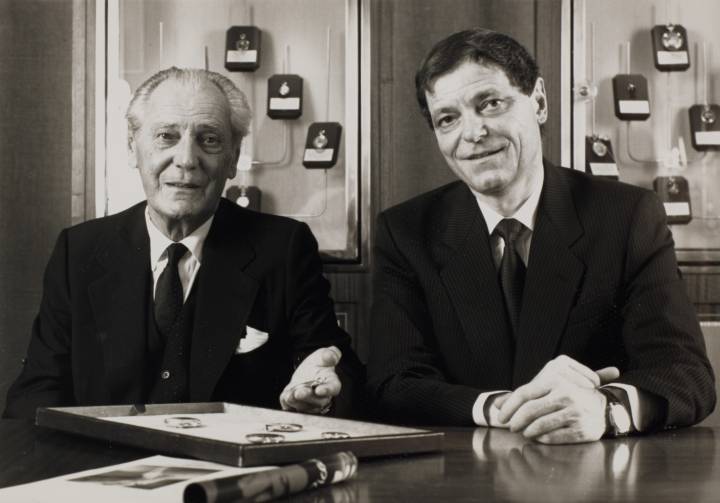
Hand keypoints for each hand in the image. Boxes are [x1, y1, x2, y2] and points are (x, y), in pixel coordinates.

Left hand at [279, 346, 341, 413]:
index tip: (319, 390)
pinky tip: (285, 397)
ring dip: (296, 402)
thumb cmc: (319, 365)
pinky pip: (292, 407)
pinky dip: (288, 404)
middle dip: (307, 397)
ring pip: (304, 406)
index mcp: (331, 383)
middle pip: (317, 401)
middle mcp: (322, 397)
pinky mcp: (296, 405)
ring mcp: (309, 403)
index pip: (333, 388)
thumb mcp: (324, 355)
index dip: (327, 390)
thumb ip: (330, 354)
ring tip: (290, 395)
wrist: (307, 372)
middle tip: (300, 392)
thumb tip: (329, 356)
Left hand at [494, 355, 619, 443]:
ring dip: (527, 431)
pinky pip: (554, 437)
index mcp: (555, 379)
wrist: (605, 407)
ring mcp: (575, 411)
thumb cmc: (570, 396)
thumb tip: (495, 404)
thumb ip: (524, 394)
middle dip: (516, 421)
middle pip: (530, 410)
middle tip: (511, 428)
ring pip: (540, 425)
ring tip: (524, 433)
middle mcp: (566, 394)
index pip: (524, 393)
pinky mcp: (582, 429)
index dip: (509, 407)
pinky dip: (541, 439)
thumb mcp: (550, 388)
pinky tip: (537, 438)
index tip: (500, 417)